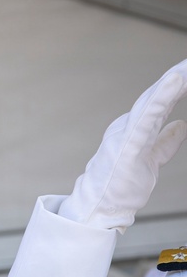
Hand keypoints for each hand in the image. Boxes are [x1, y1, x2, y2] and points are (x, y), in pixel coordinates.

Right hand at [59, 59, 186, 231]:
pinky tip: (175, 81)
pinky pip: (147, 117)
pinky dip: (161, 98)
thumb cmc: (119, 187)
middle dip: (178, 75)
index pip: (161, 101)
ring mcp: (126, 133)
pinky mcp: (127, 144)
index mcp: (135, 129)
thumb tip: (182, 125)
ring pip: (152, 101)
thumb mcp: (151, 160)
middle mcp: (128, 125)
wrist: (98, 209)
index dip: (178, 84)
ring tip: (186, 67)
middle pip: (157, 95)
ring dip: (172, 81)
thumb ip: (165, 142)